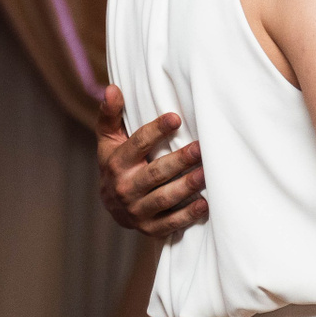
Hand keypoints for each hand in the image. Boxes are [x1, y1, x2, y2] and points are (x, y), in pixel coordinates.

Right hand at [97, 85, 208, 235]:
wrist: (111, 205)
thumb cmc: (117, 162)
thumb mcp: (109, 139)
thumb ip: (110, 114)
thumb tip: (112, 88)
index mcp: (116, 163)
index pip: (137, 144)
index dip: (156, 131)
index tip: (176, 118)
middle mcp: (124, 188)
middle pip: (155, 173)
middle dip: (179, 161)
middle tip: (201, 148)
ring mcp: (137, 211)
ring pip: (164, 199)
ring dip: (186, 187)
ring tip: (206, 173)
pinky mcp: (150, 228)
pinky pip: (170, 223)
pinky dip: (187, 215)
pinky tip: (205, 204)